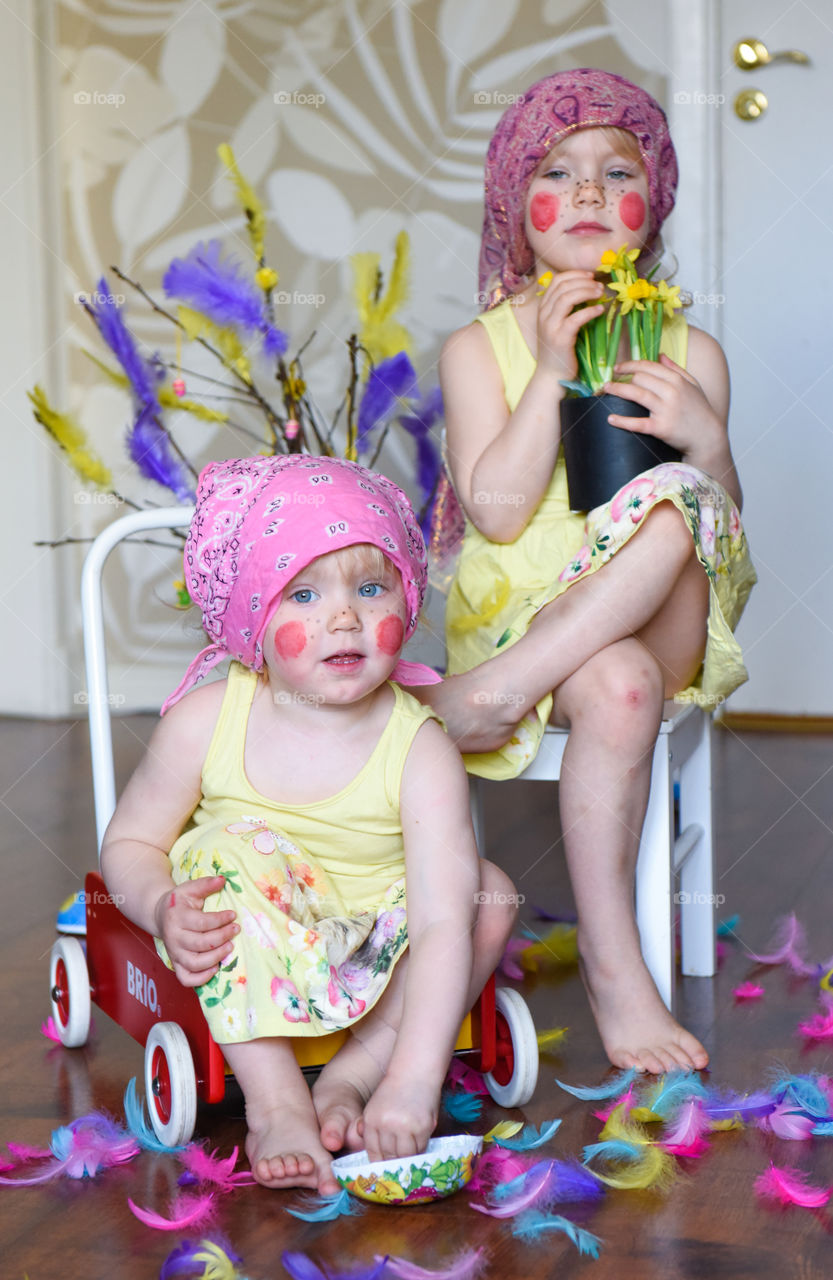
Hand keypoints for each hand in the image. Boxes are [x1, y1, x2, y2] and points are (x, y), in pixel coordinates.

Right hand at [153, 875, 238, 986]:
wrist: (160, 915)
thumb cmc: (180, 902)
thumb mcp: (190, 888)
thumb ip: (206, 884)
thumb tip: (222, 879)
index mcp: (177, 918)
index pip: (202, 922)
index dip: (220, 920)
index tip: (233, 915)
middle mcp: (174, 938)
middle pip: (201, 943)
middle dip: (222, 937)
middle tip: (236, 929)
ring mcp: (174, 953)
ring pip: (195, 963)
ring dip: (216, 957)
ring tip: (230, 947)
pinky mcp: (176, 964)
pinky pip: (186, 979)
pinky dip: (201, 978)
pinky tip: (215, 968)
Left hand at [358, 1075, 438, 1162]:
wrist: (415, 1070)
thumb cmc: (396, 1089)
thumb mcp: (377, 1107)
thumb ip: (375, 1129)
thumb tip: (376, 1156)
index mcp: (371, 1120)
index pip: (373, 1152)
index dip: (380, 1163)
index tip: (385, 1169)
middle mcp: (386, 1125)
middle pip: (388, 1156)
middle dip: (394, 1162)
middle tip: (400, 1168)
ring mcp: (404, 1126)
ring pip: (405, 1155)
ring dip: (409, 1157)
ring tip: (412, 1153)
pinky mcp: (422, 1126)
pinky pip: (421, 1147)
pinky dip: (421, 1148)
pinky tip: (421, 1143)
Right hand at [536, 270, 605, 382]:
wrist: (551, 375)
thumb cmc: (558, 349)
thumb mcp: (557, 324)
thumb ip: (565, 308)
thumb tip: (585, 290)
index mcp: (543, 308)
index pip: (556, 281)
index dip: (575, 274)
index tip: (590, 276)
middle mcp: (544, 314)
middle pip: (563, 286)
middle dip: (584, 282)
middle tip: (599, 285)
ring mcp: (551, 326)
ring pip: (567, 298)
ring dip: (587, 292)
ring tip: (601, 293)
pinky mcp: (560, 338)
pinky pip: (576, 318)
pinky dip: (590, 311)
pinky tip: (600, 310)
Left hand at [605, 353, 723, 455]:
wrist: (708, 437)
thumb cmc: (700, 411)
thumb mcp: (693, 385)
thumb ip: (676, 369)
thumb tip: (660, 355)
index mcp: (677, 380)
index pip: (648, 366)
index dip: (630, 365)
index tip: (617, 368)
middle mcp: (671, 392)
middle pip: (640, 378)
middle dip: (621, 378)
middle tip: (609, 382)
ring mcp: (666, 410)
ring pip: (637, 394)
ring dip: (617, 391)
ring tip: (605, 390)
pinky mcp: (662, 428)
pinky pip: (638, 423)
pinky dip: (623, 421)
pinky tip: (611, 418)